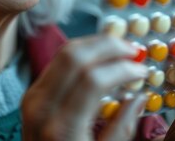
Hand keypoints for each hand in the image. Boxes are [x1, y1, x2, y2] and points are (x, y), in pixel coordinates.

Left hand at [22, 35, 148, 140]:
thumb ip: (122, 128)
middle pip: (75, 57)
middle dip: (108, 46)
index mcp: (62, 128)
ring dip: (95, 44)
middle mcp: (42, 106)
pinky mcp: (32, 94)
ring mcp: (33, 98)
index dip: (122, 69)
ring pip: (64, 53)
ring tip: (121, 50)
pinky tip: (101, 58)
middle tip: (134, 50)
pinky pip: (57, 62)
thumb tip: (140, 97)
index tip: (142, 70)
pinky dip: (82, 54)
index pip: (93, 80)